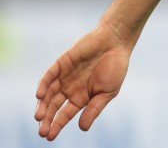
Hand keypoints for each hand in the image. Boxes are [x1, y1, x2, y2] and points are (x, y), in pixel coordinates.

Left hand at [34, 22, 131, 140]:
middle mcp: (70, 88)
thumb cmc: (116, 67)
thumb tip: (82, 128)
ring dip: (42, 105)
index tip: (49, 137)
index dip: (57, 125)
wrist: (116, 41)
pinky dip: (43, 85)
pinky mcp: (61, 63)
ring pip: (48, 93)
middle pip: (53, 106)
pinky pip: (49, 75)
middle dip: (46, 119)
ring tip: (39, 116)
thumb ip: (94, 109)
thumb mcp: (108, 92)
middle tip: (41, 131)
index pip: (64, 114)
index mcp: (81, 97)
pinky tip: (40, 95)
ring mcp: (64, 75)